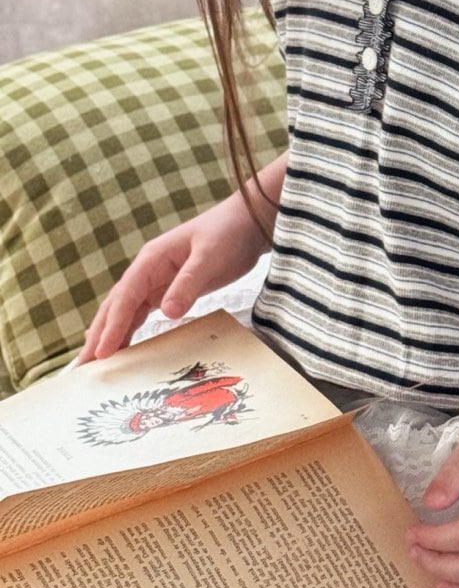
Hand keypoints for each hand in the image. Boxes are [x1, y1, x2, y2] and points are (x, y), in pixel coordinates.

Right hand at [76, 190, 269, 363]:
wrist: (247, 222)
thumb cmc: (228, 234)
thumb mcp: (209, 258)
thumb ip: (188, 283)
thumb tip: (167, 312)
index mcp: (152, 259)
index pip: (126, 297)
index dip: (113, 325)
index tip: (101, 351)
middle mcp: (148, 270)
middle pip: (117, 305)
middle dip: (99, 334)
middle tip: (83, 365)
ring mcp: (156, 279)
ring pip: (126, 311)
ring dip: (110, 334)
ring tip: (93, 362)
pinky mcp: (168, 288)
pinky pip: (142, 312)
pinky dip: (129, 329)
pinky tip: (119, 345)